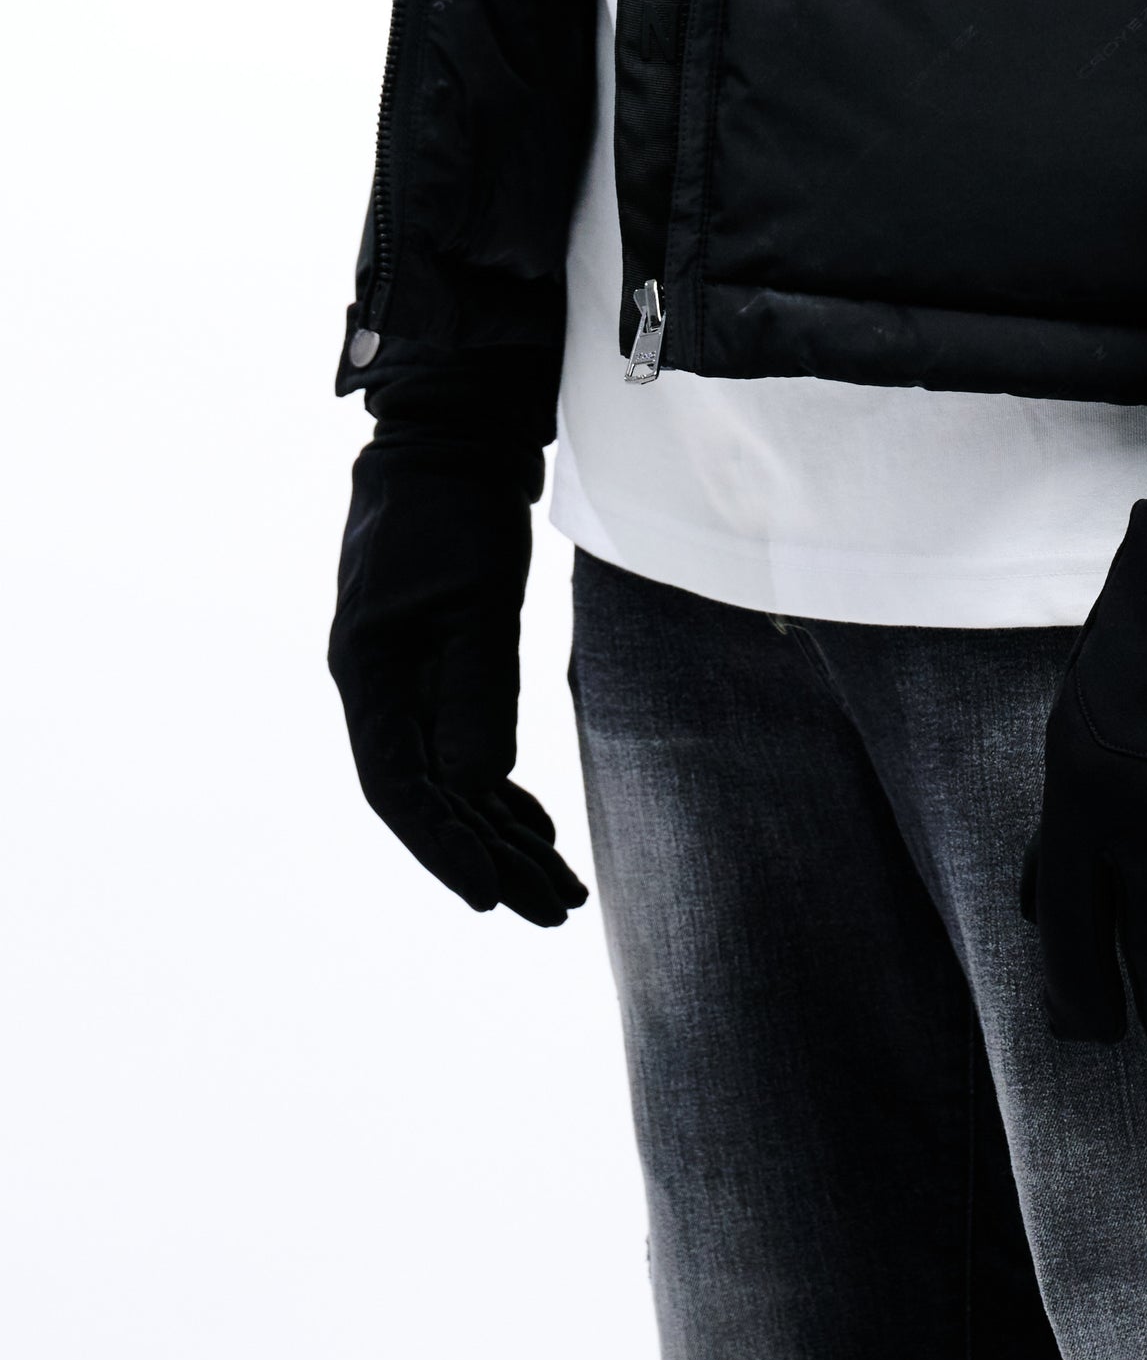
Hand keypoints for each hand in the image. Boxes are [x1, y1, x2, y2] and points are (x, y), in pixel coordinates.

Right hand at [329, 434, 587, 926]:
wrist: (448, 448)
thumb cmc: (458, 510)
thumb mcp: (480, 597)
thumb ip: (479, 690)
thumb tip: (478, 784)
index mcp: (370, 675)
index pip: (400, 788)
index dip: (444, 848)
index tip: (491, 896)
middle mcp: (380, 691)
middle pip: (433, 801)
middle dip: (493, 861)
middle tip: (558, 911)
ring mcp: (408, 686)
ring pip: (455, 786)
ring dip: (506, 839)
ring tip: (564, 892)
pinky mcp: (439, 675)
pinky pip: (467, 757)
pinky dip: (503, 798)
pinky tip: (538, 834)